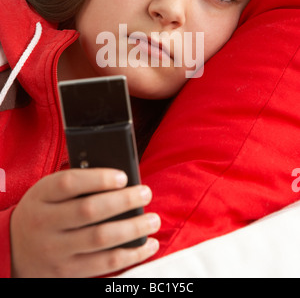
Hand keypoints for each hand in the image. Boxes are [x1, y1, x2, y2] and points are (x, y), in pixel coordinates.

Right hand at [10, 168, 159, 276]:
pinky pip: (105, 265)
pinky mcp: (68, 272)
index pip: (69, 183)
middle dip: (124, 201)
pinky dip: (131, 255)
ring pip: (101, 239)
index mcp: (41, 197)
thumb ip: (76, 184)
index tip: (123, 176)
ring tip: (153, 219)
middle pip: (89, 210)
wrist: (14, 250)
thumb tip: (119, 179)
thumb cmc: (43, 211)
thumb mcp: (47, 192)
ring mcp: (56, 251)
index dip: (98, 178)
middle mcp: (45, 224)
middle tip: (145, 193)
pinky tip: (147, 245)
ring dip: (133, 229)